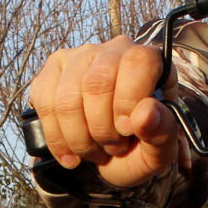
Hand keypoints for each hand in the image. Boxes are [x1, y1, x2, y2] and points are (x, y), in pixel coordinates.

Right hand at [27, 36, 182, 187]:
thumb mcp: (160, 149)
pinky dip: (56, 137)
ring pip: (67, 99)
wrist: (115, 157)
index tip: (128, 130)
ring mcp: (78, 58)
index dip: (129, 100)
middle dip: (102, 128)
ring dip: (80, 138)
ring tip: (95, 150)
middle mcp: (113, 50)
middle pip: (96, 84)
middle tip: (113, 147)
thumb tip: (146, 113)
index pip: (137, 62)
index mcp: (149, 61)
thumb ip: (163, 131)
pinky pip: (44, 102)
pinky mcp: (51, 73)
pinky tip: (71, 153)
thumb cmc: (141, 146)